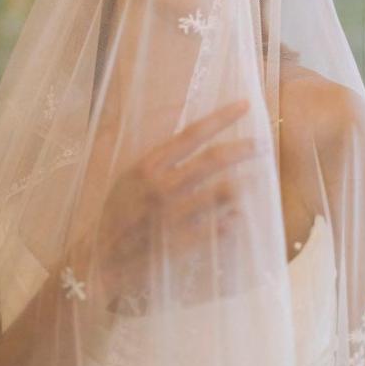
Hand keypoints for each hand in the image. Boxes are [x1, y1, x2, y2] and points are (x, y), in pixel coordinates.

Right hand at [96, 99, 257, 299]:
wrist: (100, 260)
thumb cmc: (115, 216)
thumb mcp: (128, 179)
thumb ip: (158, 161)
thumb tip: (190, 141)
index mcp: (148, 167)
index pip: (191, 135)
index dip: (221, 118)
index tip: (245, 105)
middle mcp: (162, 187)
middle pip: (213, 160)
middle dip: (244, 148)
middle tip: (264, 144)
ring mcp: (173, 216)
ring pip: (222, 193)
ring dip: (244, 185)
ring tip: (257, 181)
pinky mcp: (181, 243)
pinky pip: (219, 228)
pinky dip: (233, 220)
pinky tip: (238, 217)